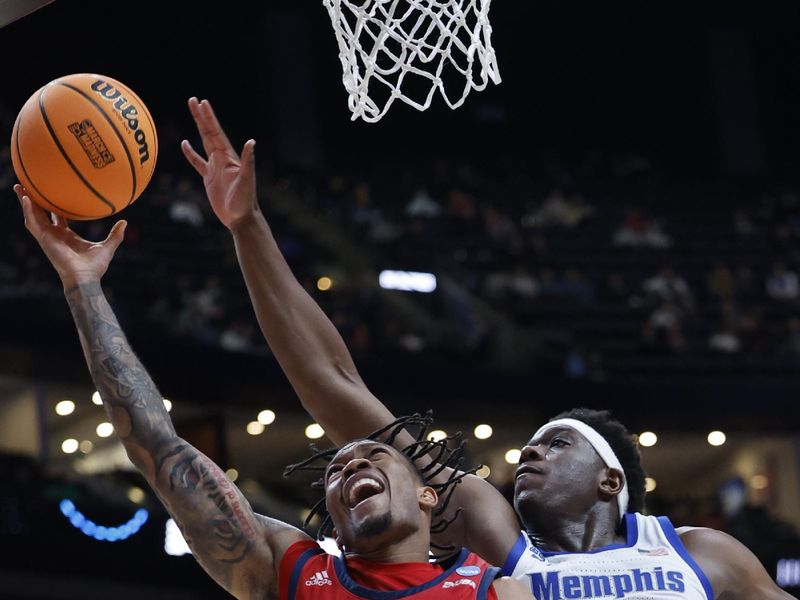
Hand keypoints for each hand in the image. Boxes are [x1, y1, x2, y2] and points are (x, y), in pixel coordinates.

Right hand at [15, 184, 125, 288]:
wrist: (85, 277)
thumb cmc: (95, 266)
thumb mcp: (108, 246)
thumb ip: (115, 234)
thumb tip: (125, 221)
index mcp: (67, 235)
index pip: (57, 217)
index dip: (53, 206)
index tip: (51, 194)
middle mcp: (54, 234)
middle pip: (40, 213)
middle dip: (34, 200)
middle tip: (27, 186)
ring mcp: (47, 237)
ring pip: (32, 216)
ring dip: (25, 202)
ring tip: (19, 187)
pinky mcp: (44, 239)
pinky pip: (33, 223)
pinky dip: (28, 211)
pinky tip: (26, 199)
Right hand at [181, 98, 257, 230]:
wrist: (240, 218)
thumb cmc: (245, 201)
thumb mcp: (247, 180)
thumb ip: (249, 161)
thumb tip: (252, 142)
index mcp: (229, 157)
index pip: (216, 133)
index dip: (209, 118)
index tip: (202, 102)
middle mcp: (222, 159)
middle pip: (209, 133)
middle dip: (201, 117)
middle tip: (193, 99)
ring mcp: (215, 167)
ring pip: (204, 143)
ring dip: (198, 128)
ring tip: (193, 113)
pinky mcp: (209, 178)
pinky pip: (197, 162)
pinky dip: (190, 153)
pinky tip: (185, 144)